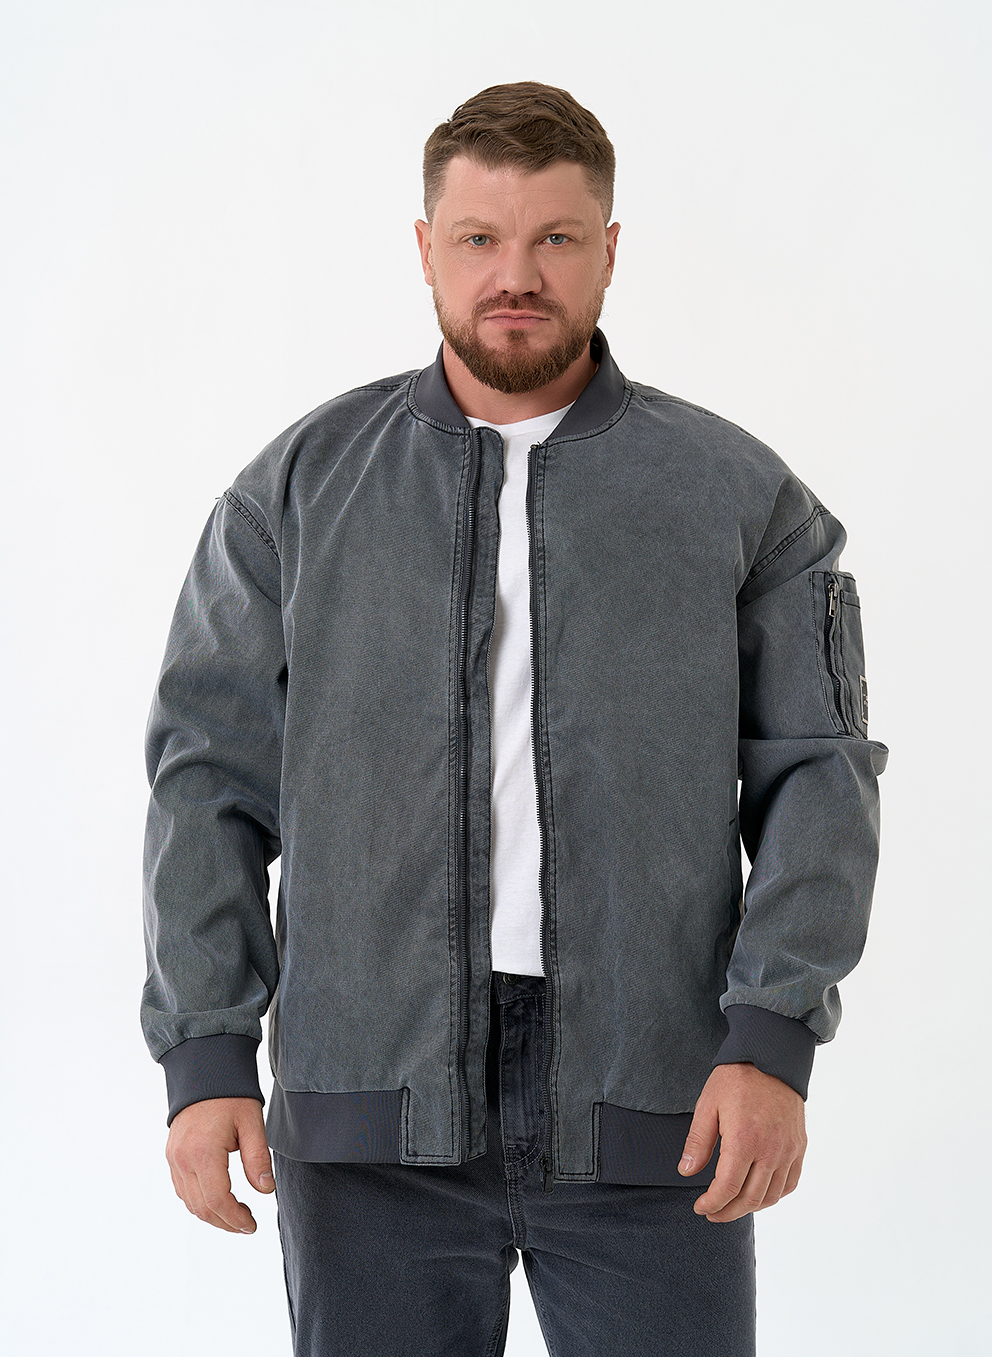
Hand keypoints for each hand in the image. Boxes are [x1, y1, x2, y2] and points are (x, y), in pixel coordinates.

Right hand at [166, 1096, 273, 1232]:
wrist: (204, 1071)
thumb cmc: (231, 1095)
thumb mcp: (252, 1123)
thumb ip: (258, 1158)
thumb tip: (265, 1191)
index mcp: (203, 1153)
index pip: (217, 1201)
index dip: (235, 1219)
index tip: (252, 1226)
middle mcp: (183, 1159)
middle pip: (202, 1207)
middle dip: (226, 1222)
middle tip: (247, 1225)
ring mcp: (174, 1158)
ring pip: (189, 1202)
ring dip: (212, 1215)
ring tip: (236, 1215)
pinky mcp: (172, 1155)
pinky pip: (182, 1190)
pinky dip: (199, 1202)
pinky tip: (218, 1200)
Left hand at [677, 1062, 805, 1222]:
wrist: (771, 1057)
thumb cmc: (736, 1080)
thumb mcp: (708, 1105)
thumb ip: (698, 1142)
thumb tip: (686, 1172)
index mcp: (744, 1140)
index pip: (728, 1189)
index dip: (712, 1204)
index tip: (700, 1207)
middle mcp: (770, 1150)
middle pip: (750, 1199)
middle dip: (727, 1212)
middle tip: (712, 1212)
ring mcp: (788, 1150)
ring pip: (772, 1196)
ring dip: (750, 1208)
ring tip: (731, 1205)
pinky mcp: (799, 1146)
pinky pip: (790, 1183)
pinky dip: (774, 1195)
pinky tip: (758, 1193)